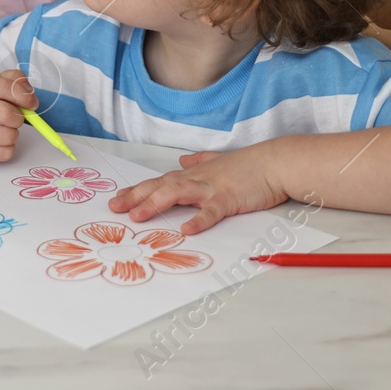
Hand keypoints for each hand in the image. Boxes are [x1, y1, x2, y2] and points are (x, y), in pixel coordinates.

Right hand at [0, 73, 34, 161]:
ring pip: (7, 137)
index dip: (23, 96)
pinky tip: (2, 141)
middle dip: (19, 117)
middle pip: (6, 115)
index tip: (32, 103)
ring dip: (14, 133)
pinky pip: (5, 154)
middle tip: (16, 117)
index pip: (2, 87)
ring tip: (7, 128)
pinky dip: (9, 148)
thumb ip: (17, 80)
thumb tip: (29, 95)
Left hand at [107, 148, 287, 234]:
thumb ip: (199, 161)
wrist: (275, 163)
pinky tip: (186, 230)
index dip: (137, 191)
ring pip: (177, 193)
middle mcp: (196, 179)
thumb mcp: (218, 161)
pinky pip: (211, 211)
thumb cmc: (249, 166)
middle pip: (160, 186)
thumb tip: (182, 160)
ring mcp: (211, 188)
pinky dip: (198, 220)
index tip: (117, 200)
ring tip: (137, 216)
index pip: (159, 182)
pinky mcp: (229, 199)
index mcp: (193, 174)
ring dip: (155, 203)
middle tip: (115, 208)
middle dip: (135, 197)